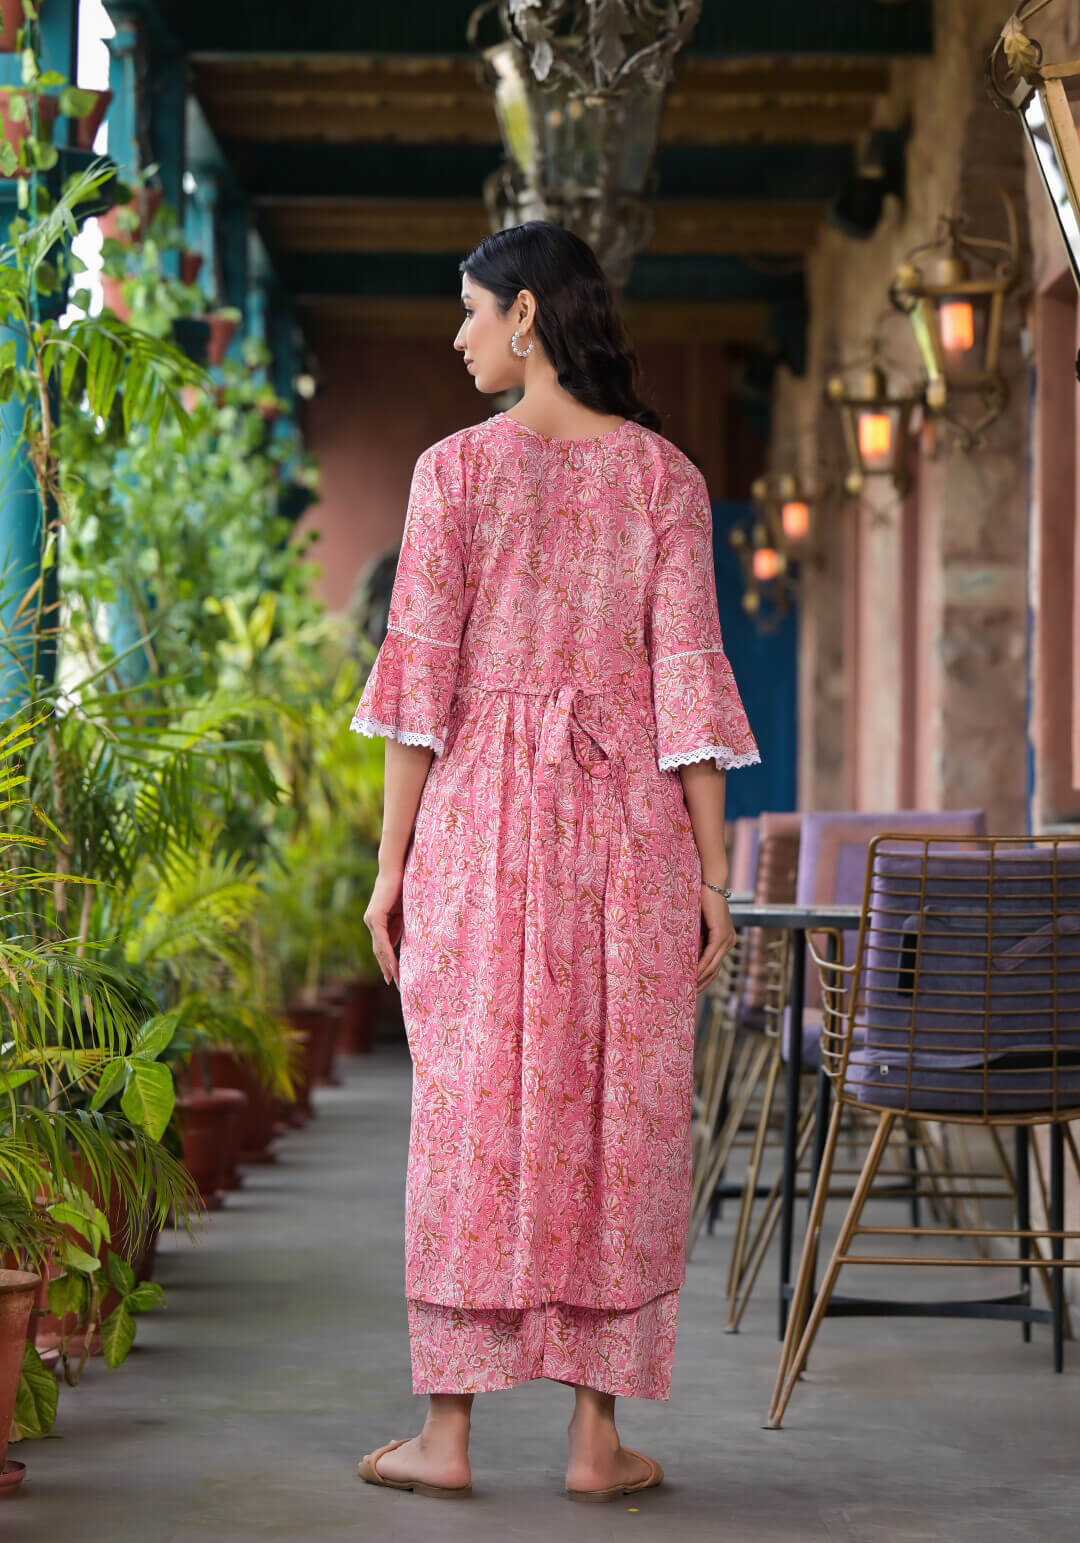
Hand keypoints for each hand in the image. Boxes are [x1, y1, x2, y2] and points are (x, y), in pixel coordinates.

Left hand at [364, 867, 403, 987]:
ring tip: (397, 980)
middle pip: (379, 951)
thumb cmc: (403, 886)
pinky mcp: (375, 917)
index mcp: (378, 920)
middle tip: (396, 984)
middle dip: (387, 968)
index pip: (382, 946)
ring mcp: (371, 920)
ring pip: (379, 949)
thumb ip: (400, 926)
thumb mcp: (404, 912)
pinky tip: (394, 966)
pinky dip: (388, 955)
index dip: (388, 961)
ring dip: (388, 966)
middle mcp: (371, 921)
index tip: (394, 976)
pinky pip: (382, 941)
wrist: (395, 869)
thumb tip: (403, 944)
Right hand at [697, 885, 735, 992]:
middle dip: (703, 984)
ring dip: (701, 978)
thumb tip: (684, 955)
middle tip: (689, 996)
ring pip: (714, 965)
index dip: (705, 979)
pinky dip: (701, 966)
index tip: (693, 989)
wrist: (710, 883)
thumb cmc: (701, 900)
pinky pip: (710, 955)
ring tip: (689, 990)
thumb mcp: (698, 924)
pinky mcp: (721, 934)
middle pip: (716, 970)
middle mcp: (729, 941)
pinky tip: (693, 975)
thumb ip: (696, 938)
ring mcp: (727, 938)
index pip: (715, 965)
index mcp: (726, 939)